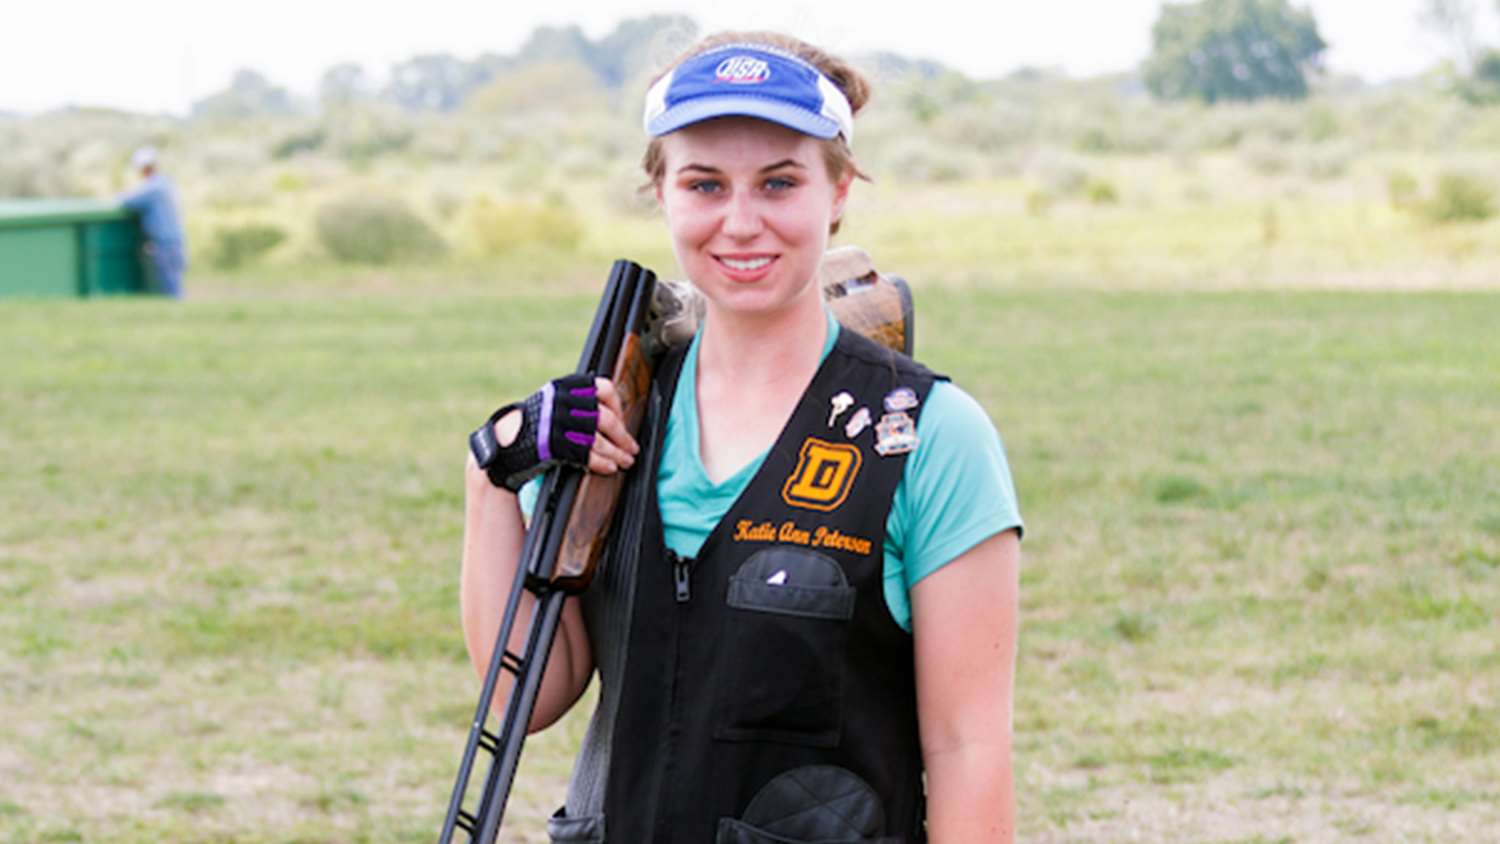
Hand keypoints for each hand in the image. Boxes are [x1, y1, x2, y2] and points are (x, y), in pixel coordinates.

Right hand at [471, 374, 638, 490]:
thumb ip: (579, 402)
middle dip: (623, 436)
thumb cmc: (534, 424)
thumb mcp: (554, 402)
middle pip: (605, 418)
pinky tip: (609, 468)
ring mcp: (556, 423)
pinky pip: (584, 454)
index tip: (623, 421)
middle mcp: (561, 401)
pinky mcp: (552, 444)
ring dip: (616, 453)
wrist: (504, 443)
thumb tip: (615, 415)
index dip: (618, 406)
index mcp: (565, 386)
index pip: (603, 388)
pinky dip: (600, 462)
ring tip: (626, 462)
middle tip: (632, 448)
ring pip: (597, 439)